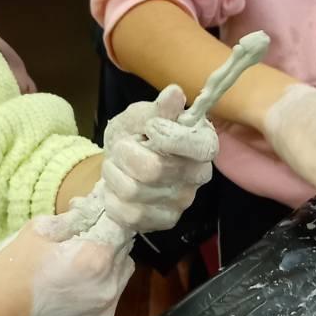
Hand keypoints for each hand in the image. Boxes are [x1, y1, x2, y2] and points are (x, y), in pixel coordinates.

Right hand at [0, 220, 132, 315]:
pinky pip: (106, 301)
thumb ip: (72, 218)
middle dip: (106, 240)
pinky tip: (68, 288)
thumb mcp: (36, 232)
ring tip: (72, 263)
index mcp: (96, 259)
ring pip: (119, 277)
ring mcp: (103, 314)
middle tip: (76, 236)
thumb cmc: (5, 275)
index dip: (106, 213)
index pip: (120, 225)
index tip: (93, 209)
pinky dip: (96, 290)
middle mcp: (108, 288)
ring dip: (105, 266)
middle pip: (123, 251)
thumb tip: (90, 209)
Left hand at [99, 85, 216, 234]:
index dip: (168, 137)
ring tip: (116, 166)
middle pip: (154, 170)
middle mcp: (198, 177)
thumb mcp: (143, 115)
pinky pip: (128, 214)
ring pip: (134, 192)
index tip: (149, 128)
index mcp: (203, 144)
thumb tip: (174, 94)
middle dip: (125, 154)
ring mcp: (181, 203)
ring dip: (114, 174)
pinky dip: (112, 197)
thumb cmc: (138, 135)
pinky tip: (117, 187)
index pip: (197, 147)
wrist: (123, 164)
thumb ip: (159, 109)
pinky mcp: (163, 222)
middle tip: (121, 147)